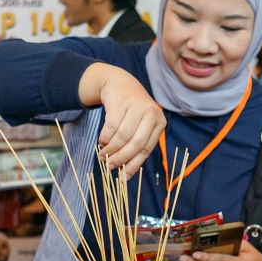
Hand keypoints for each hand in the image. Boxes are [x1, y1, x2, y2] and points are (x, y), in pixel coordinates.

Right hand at [78, 63, 164, 177]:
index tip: (124, 177)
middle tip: (109, 166)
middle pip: (136, 144)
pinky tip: (102, 142)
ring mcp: (137, 107)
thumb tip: (126, 173)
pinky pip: (111, 128)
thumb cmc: (131, 110)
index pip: (147, 149)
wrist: (120, 83)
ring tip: (103, 155)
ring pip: (122, 137)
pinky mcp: (121, 103)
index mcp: (159, 122)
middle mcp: (151, 113)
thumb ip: (137, 144)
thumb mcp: (141, 124)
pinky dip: (105, 138)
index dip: (134, 165)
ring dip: (110, 150)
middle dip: (121, 158)